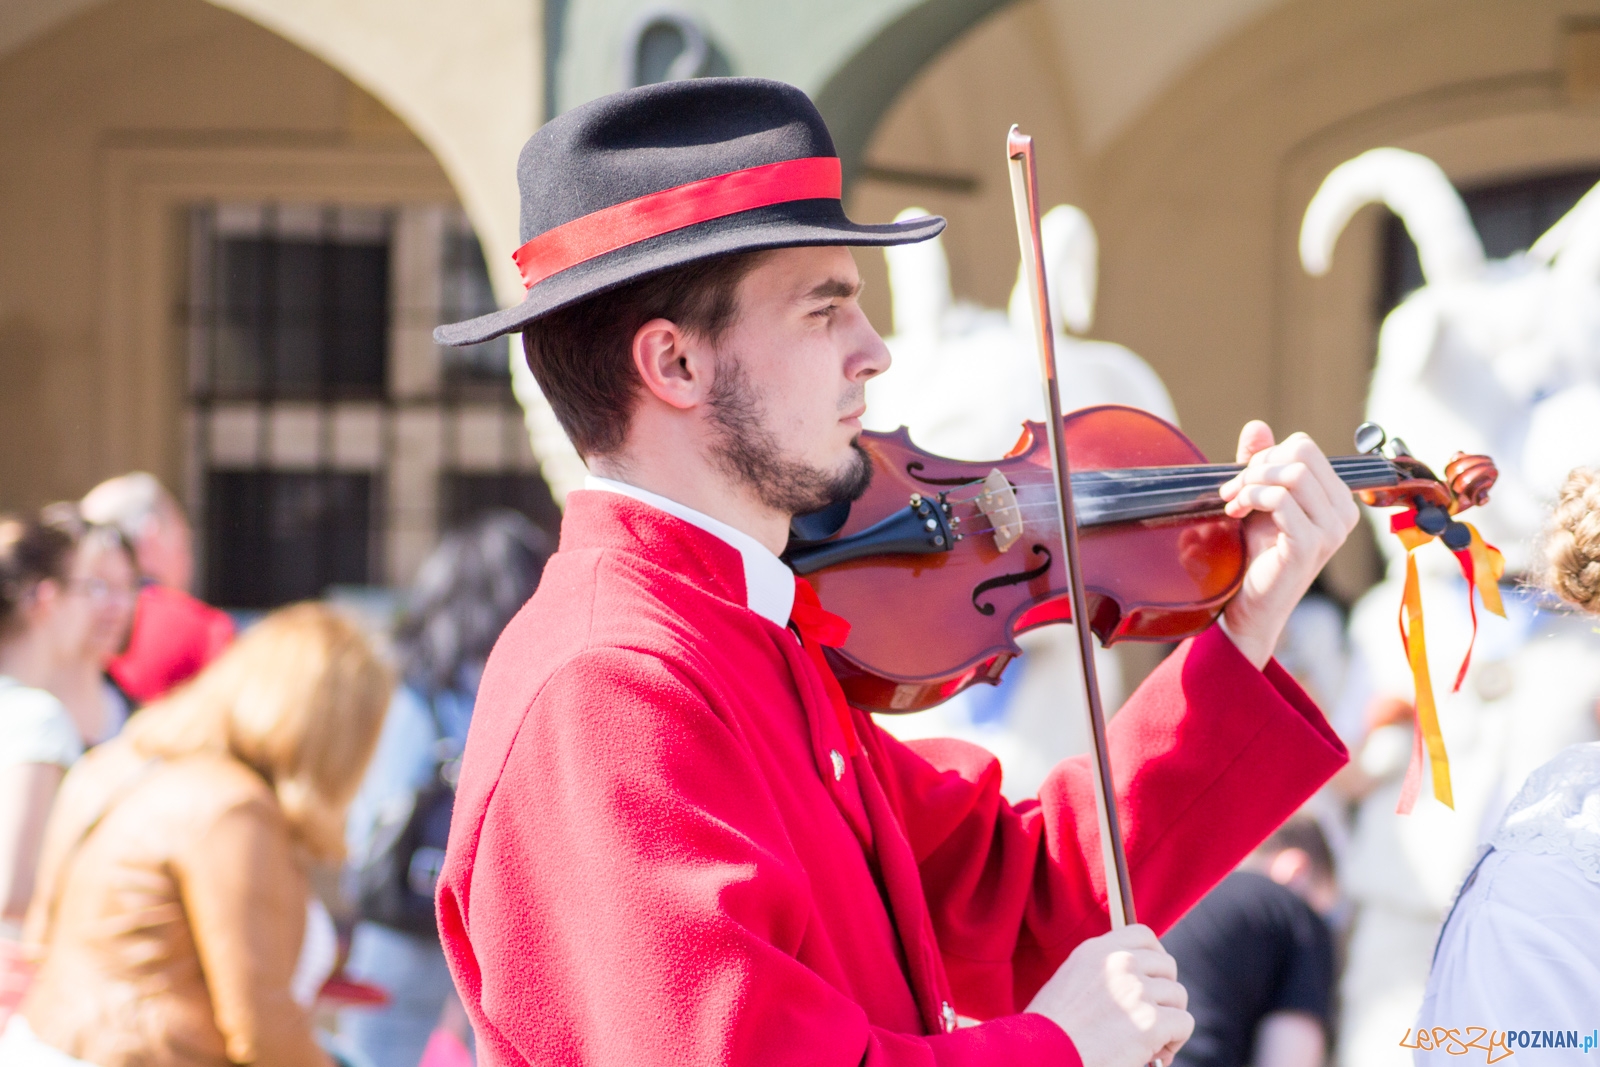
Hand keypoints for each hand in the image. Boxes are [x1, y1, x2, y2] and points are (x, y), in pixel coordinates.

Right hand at [1025, 924, 1192, 1066]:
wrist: (1045, 1054)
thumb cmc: (1052, 1029)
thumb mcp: (1071, 982)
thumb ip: (1104, 972)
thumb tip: (1138, 980)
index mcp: (1097, 951)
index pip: (1143, 935)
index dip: (1155, 957)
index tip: (1152, 978)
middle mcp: (1120, 963)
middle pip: (1167, 966)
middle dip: (1164, 993)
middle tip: (1151, 1017)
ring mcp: (1137, 990)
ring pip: (1178, 996)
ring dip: (1169, 1020)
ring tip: (1150, 1042)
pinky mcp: (1151, 1022)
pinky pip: (1183, 1023)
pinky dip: (1175, 1042)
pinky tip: (1154, 1055)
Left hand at [1217, 422, 1359, 668]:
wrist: (1247, 609)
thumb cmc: (1254, 557)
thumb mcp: (1256, 503)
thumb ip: (1257, 465)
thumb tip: (1257, 426)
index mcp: (1335, 499)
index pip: (1304, 448)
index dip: (1267, 456)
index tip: (1242, 480)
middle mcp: (1342, 513)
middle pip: (1301, 453)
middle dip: (1257, 466)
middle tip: (1232, 492)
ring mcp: (1330, 532)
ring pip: (1293, 475)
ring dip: (1251, 483)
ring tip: (1232, 504)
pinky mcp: (1309, 547)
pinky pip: (1282, 502)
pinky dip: (1252, 499)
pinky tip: (1236, 514)